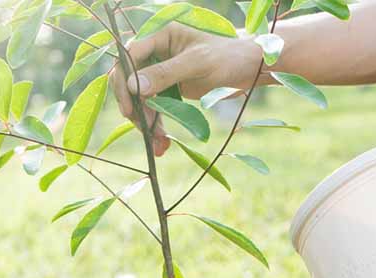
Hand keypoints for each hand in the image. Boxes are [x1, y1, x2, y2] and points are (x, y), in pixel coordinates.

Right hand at [111, 24, 261, 154]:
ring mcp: (161, 70)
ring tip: (160, 143)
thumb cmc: (229, 57)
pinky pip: (153, 107)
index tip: (129, 109)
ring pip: (140, 99)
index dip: (125, 84)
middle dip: (136, 107)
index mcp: (159, 35)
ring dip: (146, 122)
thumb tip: (134, 87)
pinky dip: (156, 125)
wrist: (250, 67)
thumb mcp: (197, 63)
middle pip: (130, 81)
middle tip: (146, 130)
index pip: (128, 58)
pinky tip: (162, 143)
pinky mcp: (168, 88)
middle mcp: (156, 51)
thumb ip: (165, 73)